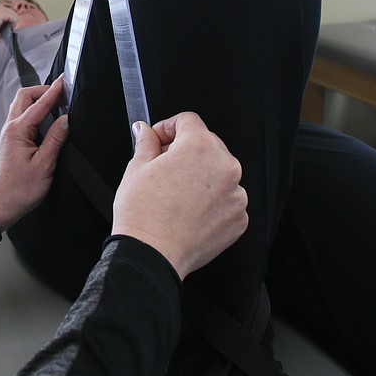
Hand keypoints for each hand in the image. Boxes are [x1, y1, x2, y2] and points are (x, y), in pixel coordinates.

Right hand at [0, 2, 16, 45]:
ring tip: (0, 29)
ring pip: (14, 15)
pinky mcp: (0, 12)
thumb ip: (3, 19)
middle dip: (9, 22)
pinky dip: (11, 25)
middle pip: (12, 12)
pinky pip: (14, 17)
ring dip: (10, 24)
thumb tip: (14, 18)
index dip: (7, 22)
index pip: (8, 12)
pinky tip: (1, 28)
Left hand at [0, 76, 68, 230]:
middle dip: (44, 90)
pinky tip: (48, 117)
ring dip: (39, 99)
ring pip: (22, 104)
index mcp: (18, 131)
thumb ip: (55, 139)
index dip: (54, 91)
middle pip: (25, 96)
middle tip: (63, 93)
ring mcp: (9, 132)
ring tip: (58, 103)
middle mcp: (11, 127)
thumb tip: (66, 119)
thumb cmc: (21, 189)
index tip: (66, 81)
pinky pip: (23, 115)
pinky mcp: (11, 138)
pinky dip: (35, 110)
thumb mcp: (44, 165)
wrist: (1, 203)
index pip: (39, 104)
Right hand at [111, 113, 247, 279]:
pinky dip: (211, 201)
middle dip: (184, 151)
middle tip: (162, 165)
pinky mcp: (239, 218)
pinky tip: (189, 210)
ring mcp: (236, 194)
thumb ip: (147, 142)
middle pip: (207, 144)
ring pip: (218, 173)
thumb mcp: (137, 168)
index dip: (168, 127)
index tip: (158, 139)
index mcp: (200, 146)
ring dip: (200, 176)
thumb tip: (146, 131)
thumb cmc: (143, 214)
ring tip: (176, 193)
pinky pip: (226, 199)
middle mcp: (225, 167)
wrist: (151, 255)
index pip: (188, 120)